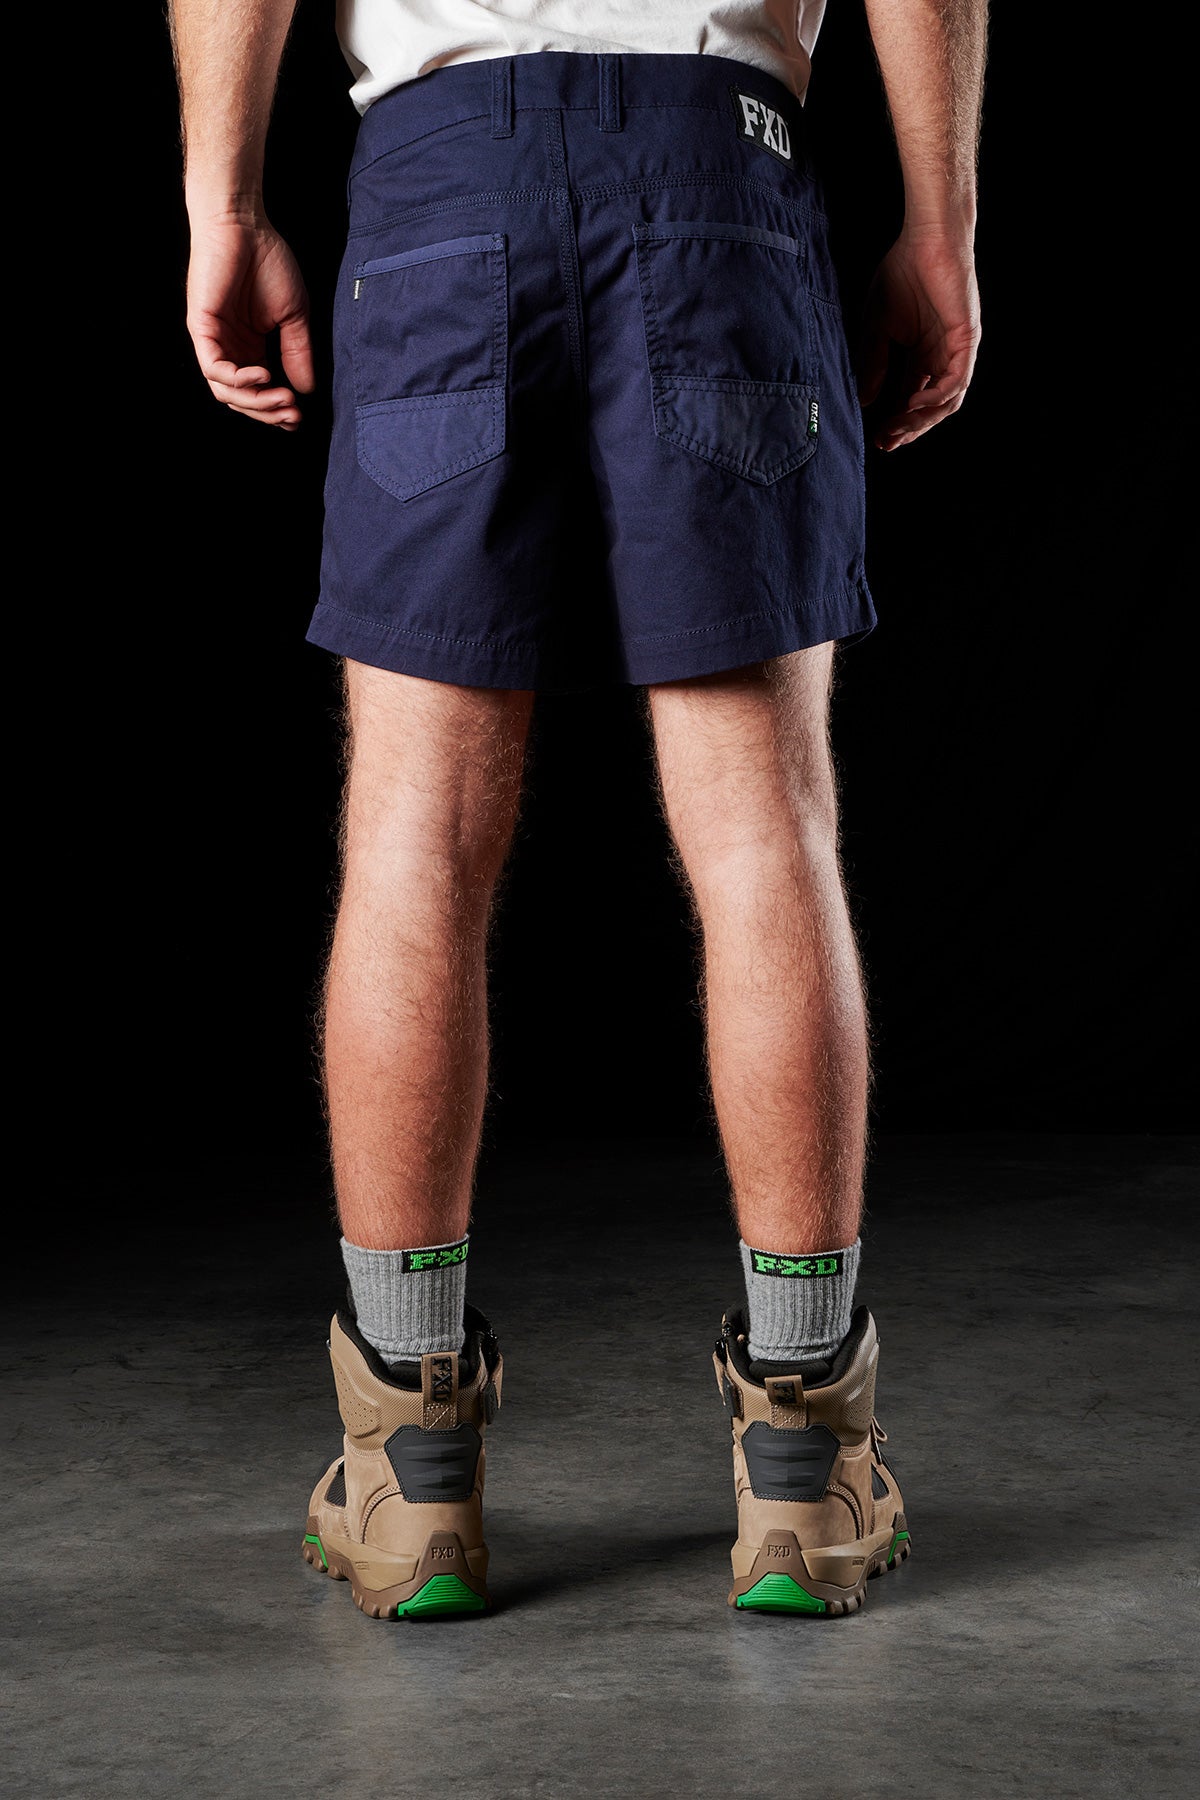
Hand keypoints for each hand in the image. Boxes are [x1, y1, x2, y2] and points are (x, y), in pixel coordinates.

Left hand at [185, 214, 313, 429]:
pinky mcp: (202, 328)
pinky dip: (238, 380)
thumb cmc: (268, 261)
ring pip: (226, 391)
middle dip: (268, 412)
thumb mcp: (295, 315)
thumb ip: (299, 352)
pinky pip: (214, 368)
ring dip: (256, 402)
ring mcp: (213, 340)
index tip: (300, 416)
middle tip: (293, 415)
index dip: (276, 411)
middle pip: (241, 400)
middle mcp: (228, 348)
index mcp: (248, 347)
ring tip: (282, 399)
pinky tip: (262, 376)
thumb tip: (306, 390)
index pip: (258, 392)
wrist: (245, 225)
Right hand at [856, 229, 980, 451]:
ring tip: (897, 429)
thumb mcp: (878, 327)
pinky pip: (956, 379)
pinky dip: (936, 395)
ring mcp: (957, 350)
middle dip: (908, 429)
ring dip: (922, 419)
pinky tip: (913, 403)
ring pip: (946, 400)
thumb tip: (865, 401)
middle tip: (886, 443)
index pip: (912, 399)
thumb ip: (873, 364)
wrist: (925, 240)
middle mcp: (942, 357)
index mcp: (923, 355)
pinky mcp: (966, 339)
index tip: (877, 439)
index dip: (896, 422)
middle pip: (931, 407)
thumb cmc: (901, 274)